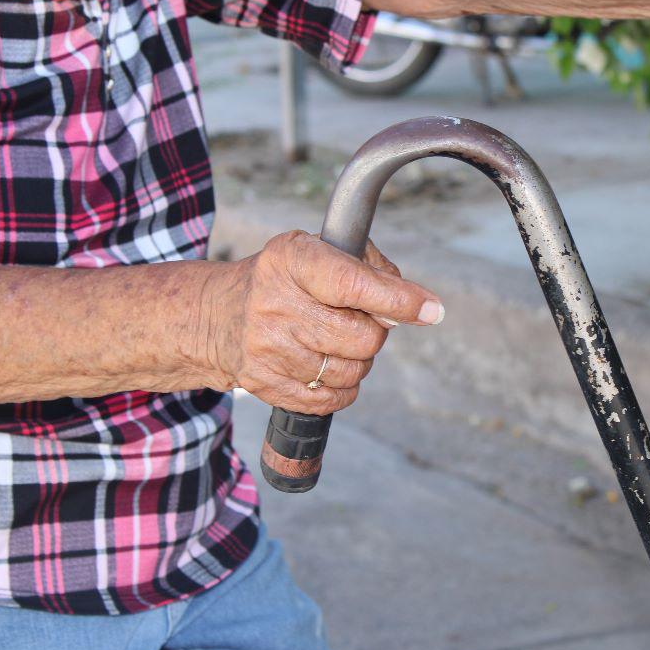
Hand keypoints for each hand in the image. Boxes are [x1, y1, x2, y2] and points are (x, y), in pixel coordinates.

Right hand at [206, 231, 440, 413]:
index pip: (353, 284)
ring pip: (352, 371)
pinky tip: (325, 363)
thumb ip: (370, 267)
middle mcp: (276, 305)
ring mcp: (268, 349)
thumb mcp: (317, 251)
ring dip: (358, 359)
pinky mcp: (267, 385)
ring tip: (334, 339)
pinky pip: (334, 399)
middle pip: (363, 336)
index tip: (432, 309)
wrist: (217, 316)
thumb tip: (416, 306)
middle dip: (374, 330)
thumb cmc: (284, 280)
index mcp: (291, 261)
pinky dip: (342, 386)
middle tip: (357, 319)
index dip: (398, 299)